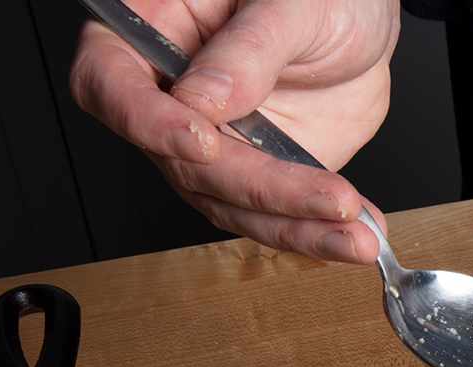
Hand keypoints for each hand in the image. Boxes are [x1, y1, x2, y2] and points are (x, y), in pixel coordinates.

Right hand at [70, 0, 399, 262]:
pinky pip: (273, 217)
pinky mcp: (256, 176)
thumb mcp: (291, 4)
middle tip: (330, 198)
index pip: (110, 85)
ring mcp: (213, 145)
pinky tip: (353, 238)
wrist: (361, 25)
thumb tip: (204, 101)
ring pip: (231, 204)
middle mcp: (172, 99)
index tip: (201, 143)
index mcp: (153, 31)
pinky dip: (317, 233)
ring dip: (296, 227)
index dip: (148, 122)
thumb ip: (248, 49)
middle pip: (185, 164)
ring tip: (356, 237)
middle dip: (261, 189)